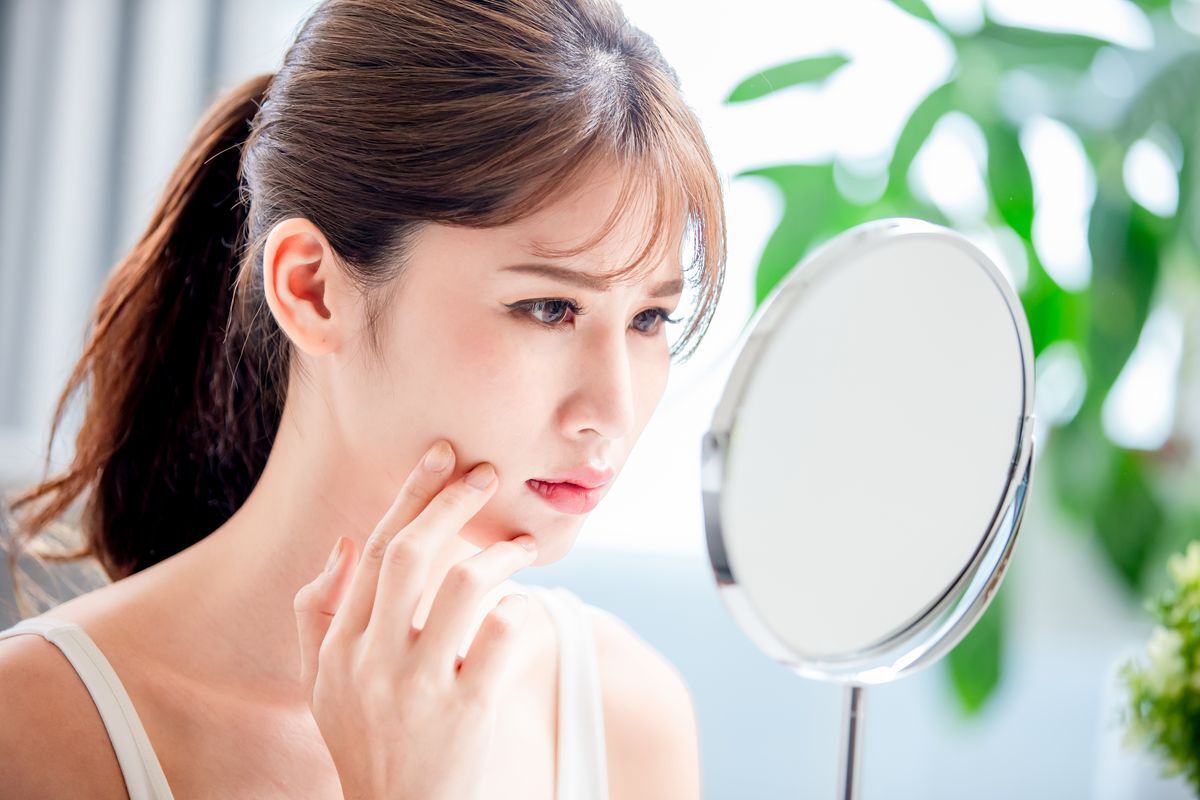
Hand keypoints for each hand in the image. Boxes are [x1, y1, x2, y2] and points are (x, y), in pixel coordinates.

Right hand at [292, 440, 537, 798]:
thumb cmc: (366, 742)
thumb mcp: (321, 685)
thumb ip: (319, 615)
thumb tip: (343, 541)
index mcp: (338, 647)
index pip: (373, 550)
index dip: (410, 495)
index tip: (440, 455)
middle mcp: (372, 661)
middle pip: (412, 554)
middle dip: (452, 502)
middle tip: (488, 474)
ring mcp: (419, 687)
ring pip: (464, 587)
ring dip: (500, 554)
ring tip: (524, 546)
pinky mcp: (467, 712)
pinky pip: (504, 637)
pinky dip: (519, 612)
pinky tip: (521, 612)